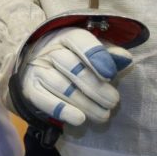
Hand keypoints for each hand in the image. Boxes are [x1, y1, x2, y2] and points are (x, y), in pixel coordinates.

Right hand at [17, 28, 133, 126]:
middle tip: (113, 101)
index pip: (79, 41)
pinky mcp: (30, 89)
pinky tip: (79, 119)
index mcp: (66, 36)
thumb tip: (126, 59)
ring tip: (103, 115)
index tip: (110, 74)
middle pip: (72, 66)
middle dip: (95, 86)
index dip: (96, 56)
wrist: (39, 67)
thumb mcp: (91, 52)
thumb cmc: (74, 58)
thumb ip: (109, 54)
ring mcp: (37, 69)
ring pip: (61, 86)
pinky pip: (44, 100)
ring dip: (85, 103)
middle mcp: (49, 50)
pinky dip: (62, 110)